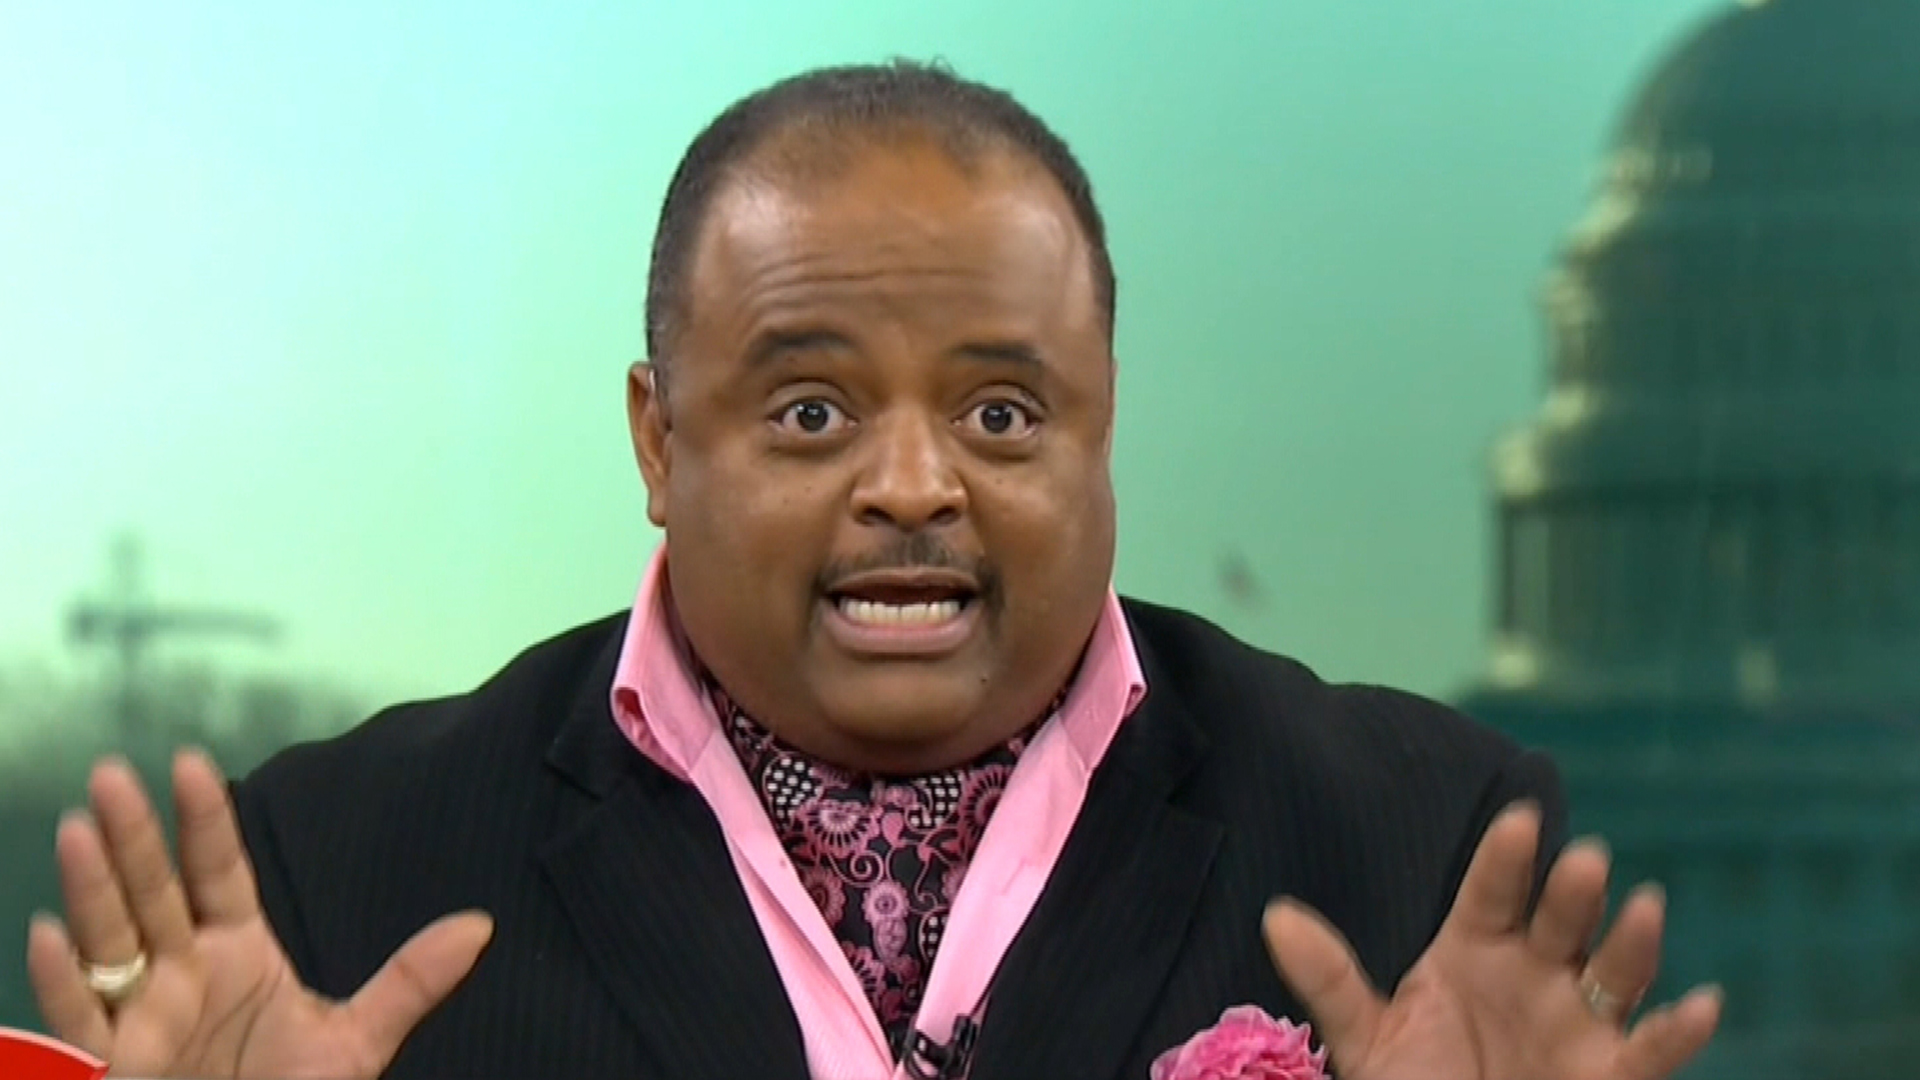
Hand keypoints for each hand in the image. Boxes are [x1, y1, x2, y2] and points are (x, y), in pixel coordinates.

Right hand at [24, 750, 492, 1078]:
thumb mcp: (357, 1044)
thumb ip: (410, 983)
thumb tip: (481, 926)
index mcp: (235, 953)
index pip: (217, 872)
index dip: (205, 821)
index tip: (190, 761)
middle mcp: (178, 972)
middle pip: (152, 892)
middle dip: (132, 836)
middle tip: (114, 772)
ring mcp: (139, 1016)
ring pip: (106, 941)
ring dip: (90, 888)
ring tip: (79, 829)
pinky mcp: (108, 1065)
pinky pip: (77, 1021)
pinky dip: (59, 980)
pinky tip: (48, 934)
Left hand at [1263, 801, 1721, 1079]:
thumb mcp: (1367, 1039)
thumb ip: (1331, 979)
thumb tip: (1275, 914)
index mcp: (1476, 949)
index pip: (1493, 892)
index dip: (1508, 858)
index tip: (1521, 819)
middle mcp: (1536, 972)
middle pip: (1561, 920)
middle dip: (1574, 892)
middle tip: (1585, 859)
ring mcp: (1579, 1020)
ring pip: (1614, 970)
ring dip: (1632, 941)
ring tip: (1645, 905)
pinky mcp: (1612, 1073)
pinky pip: (1653, 1050)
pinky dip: (1681, 1030)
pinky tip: (1704, 1004)